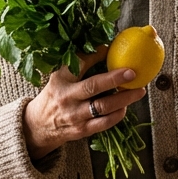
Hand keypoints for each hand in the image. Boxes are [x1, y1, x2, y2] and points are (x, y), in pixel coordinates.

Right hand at [23, 47, 145, 158]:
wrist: (38, 126)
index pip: (79, 63)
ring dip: (124, 98)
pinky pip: (104, 123)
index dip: (96, 54)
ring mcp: (74, 115)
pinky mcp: (81, 130)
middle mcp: (67, 97)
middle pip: (93, 86)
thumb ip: (79, 65)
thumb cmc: (55, 96)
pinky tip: (125, 107)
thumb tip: (106, 47)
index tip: (110, 48)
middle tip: (132, 72)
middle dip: (115, 78)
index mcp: (60, 79)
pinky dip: (117, 115)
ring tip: (139, 91)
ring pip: (103, 106)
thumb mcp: (60, 78)